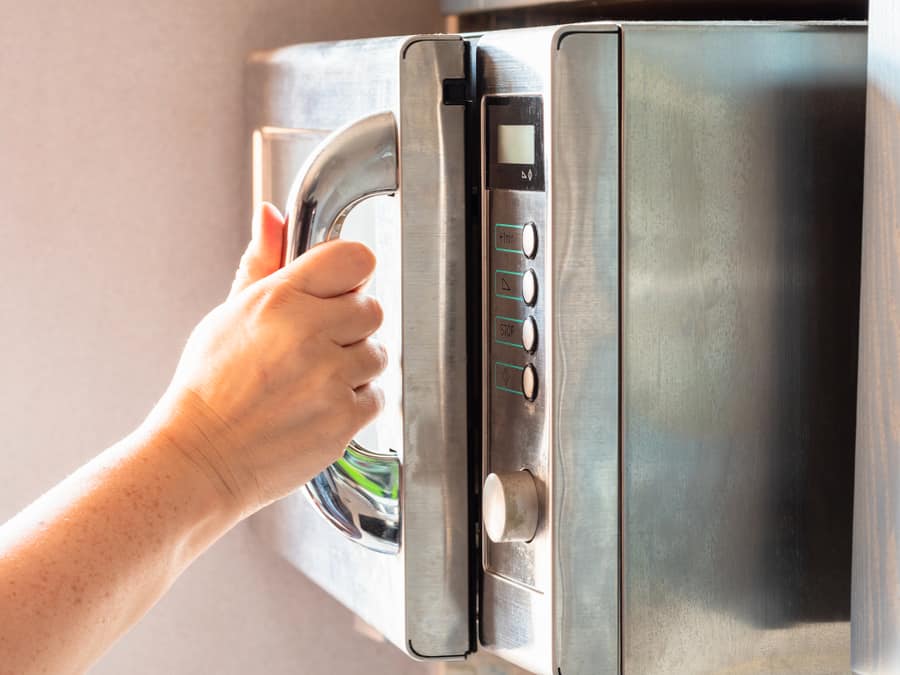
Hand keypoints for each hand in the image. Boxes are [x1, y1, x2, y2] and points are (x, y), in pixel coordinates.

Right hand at [148, 202, 385, 516]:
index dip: (350, 276)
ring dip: (355, 367)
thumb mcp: (228, 314)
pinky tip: (319, 406)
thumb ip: (262, 262)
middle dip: (349, 327)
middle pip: (372, 308)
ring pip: (378, 353)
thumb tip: (272, 215)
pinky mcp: (344, 417)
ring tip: (312, 382)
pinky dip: (357, 403)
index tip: (340, 292)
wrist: (201, 458)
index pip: (355, 259)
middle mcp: (307, 333)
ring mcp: (329, 376)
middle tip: (315, 348)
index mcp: (279, 299)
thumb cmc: (209, 389)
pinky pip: (378, 396)